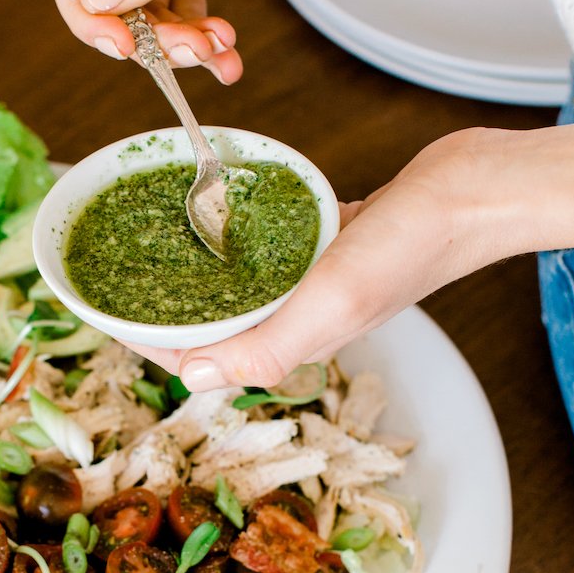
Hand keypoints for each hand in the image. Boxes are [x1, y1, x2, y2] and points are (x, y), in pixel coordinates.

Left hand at [127, 122, 573, 389]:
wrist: (471, 194)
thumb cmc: (410, 248)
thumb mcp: (330, 302)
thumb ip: (265, 346)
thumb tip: (193, 379)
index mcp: (293, 342)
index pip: (203, 357)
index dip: (147, 341)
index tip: (102, 315)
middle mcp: (297, 318)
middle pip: (211, 326)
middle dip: (158, 313)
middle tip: (111, 281)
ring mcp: (311, 283)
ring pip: (235, 291)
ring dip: (191, 280)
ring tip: (146, 251)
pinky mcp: (324, 246)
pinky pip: (264, 253)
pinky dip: (233, 244)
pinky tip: (213, 218)